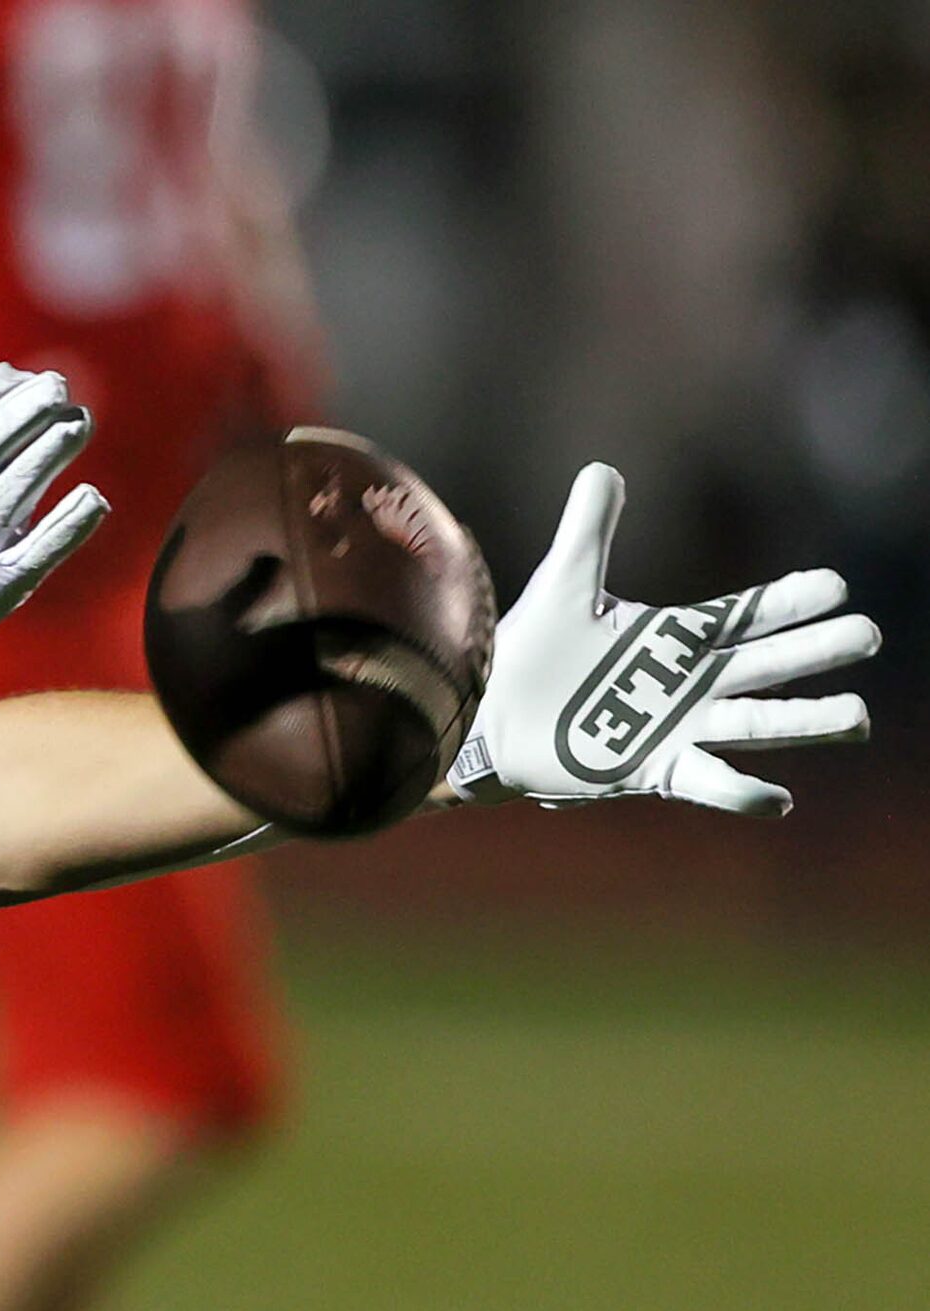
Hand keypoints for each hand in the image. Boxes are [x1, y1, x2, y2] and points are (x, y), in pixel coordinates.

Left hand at [451, 464, 876, 814]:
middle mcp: (686, 684)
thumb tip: (603, 468)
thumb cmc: (528, 650)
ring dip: (807, 722)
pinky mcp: (649, 768)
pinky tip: (779, 799)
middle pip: (766, 666)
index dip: (790, 602)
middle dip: (816, 651)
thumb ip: (590, 527)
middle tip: (868, 635)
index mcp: (673, 639)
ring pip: (755, 724)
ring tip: (858, 717)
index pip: (745, 615)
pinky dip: (740, 793)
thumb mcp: (564, 579)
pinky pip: (705, 782)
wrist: (486, 713)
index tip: (837, 586)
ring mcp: (674, 728)